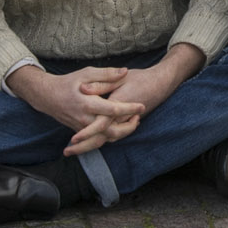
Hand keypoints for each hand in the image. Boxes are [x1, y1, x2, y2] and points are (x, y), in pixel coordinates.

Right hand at [8, 66, 145, 154]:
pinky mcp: (81, 132)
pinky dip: (112, 135)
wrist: (47, 97)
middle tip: (140, 117)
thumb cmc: (69, 82)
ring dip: (122, 133)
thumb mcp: (87, 73)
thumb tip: (125, 72)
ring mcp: (82, 128)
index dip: (129, 108)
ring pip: (106, 138)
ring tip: (135, 122)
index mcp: (87, 103)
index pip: (113, 109)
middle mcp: (85, 119)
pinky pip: (99, 138)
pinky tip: (122, 126)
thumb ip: (107, 74)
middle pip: (111, 131)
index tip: (142, 105)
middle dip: (128, 128)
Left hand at [70, 43, 204, 153]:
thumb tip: (83, 88)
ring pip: (107, 139)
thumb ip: (103, 81)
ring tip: (73, 149)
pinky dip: (101, 139)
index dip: (87, 132)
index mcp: (119, 105)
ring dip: (91, 145)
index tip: (74, 139)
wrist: (161, 84)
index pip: (101, 123)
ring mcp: (125, 122)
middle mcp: (122, 117)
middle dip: (85, 146)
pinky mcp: (126, 123)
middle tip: (67, 151)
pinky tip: (89, 139)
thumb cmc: (141, 78)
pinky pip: (113, 136)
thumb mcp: (121, 77)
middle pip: (102, 138)